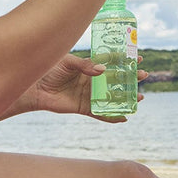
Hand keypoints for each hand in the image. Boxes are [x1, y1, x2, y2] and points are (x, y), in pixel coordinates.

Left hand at [23, 54, 144, 121]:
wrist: (33, 87)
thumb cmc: (48, 69)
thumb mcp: (68, 62)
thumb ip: (84, 65)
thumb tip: (102, 70)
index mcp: (89, 66)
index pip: (112, 62)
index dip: (126, 61)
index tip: (139, 59)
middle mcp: (91, 80)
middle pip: (115, 80)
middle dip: (130, 79)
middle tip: (144, 77)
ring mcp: (88, 94)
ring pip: (111, 97)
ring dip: (126, 98)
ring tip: (139, 98)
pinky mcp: (83, 107)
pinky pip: (100, 113)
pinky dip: (112, 116)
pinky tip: (124, 118)